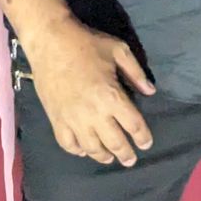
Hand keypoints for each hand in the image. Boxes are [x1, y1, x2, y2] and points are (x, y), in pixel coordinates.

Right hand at [26, 16, 155, 166]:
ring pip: (92, 148)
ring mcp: (73, 120)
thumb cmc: (86, 43)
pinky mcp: (56, 120)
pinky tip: (84, 150)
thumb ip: (135, 72)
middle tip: (130, 160)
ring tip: (110, 158)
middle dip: (126, 154)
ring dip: (104, 156)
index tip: (146, 143)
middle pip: (115, 143)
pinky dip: (78, 151)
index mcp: (111, 96)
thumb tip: (150, 92)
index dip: (142, 137)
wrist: (50, 41)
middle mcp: (94, 114)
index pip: (133, 125)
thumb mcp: (118, 50)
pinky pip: (68, 144)